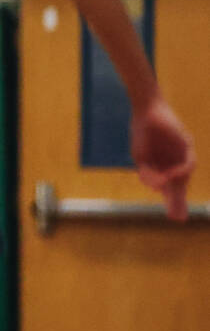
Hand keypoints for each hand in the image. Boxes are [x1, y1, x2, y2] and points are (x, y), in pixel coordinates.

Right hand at [130, 97, 194, 221]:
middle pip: (179, 187)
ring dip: (178, 191)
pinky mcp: (187, 146)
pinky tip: (172, 177)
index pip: (170, 189)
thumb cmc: (141, 133)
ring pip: (184, 178)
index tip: (174, 217)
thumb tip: (157, 189)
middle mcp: (174, 164)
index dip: (172, 202)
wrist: (146, 111)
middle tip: (179, 218)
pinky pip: (188, 163)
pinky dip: (180, 171)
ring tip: (175, 202)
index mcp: (162, 168)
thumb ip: (148, 174)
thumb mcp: (141, 158)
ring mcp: (181, 156)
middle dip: (178, 202)